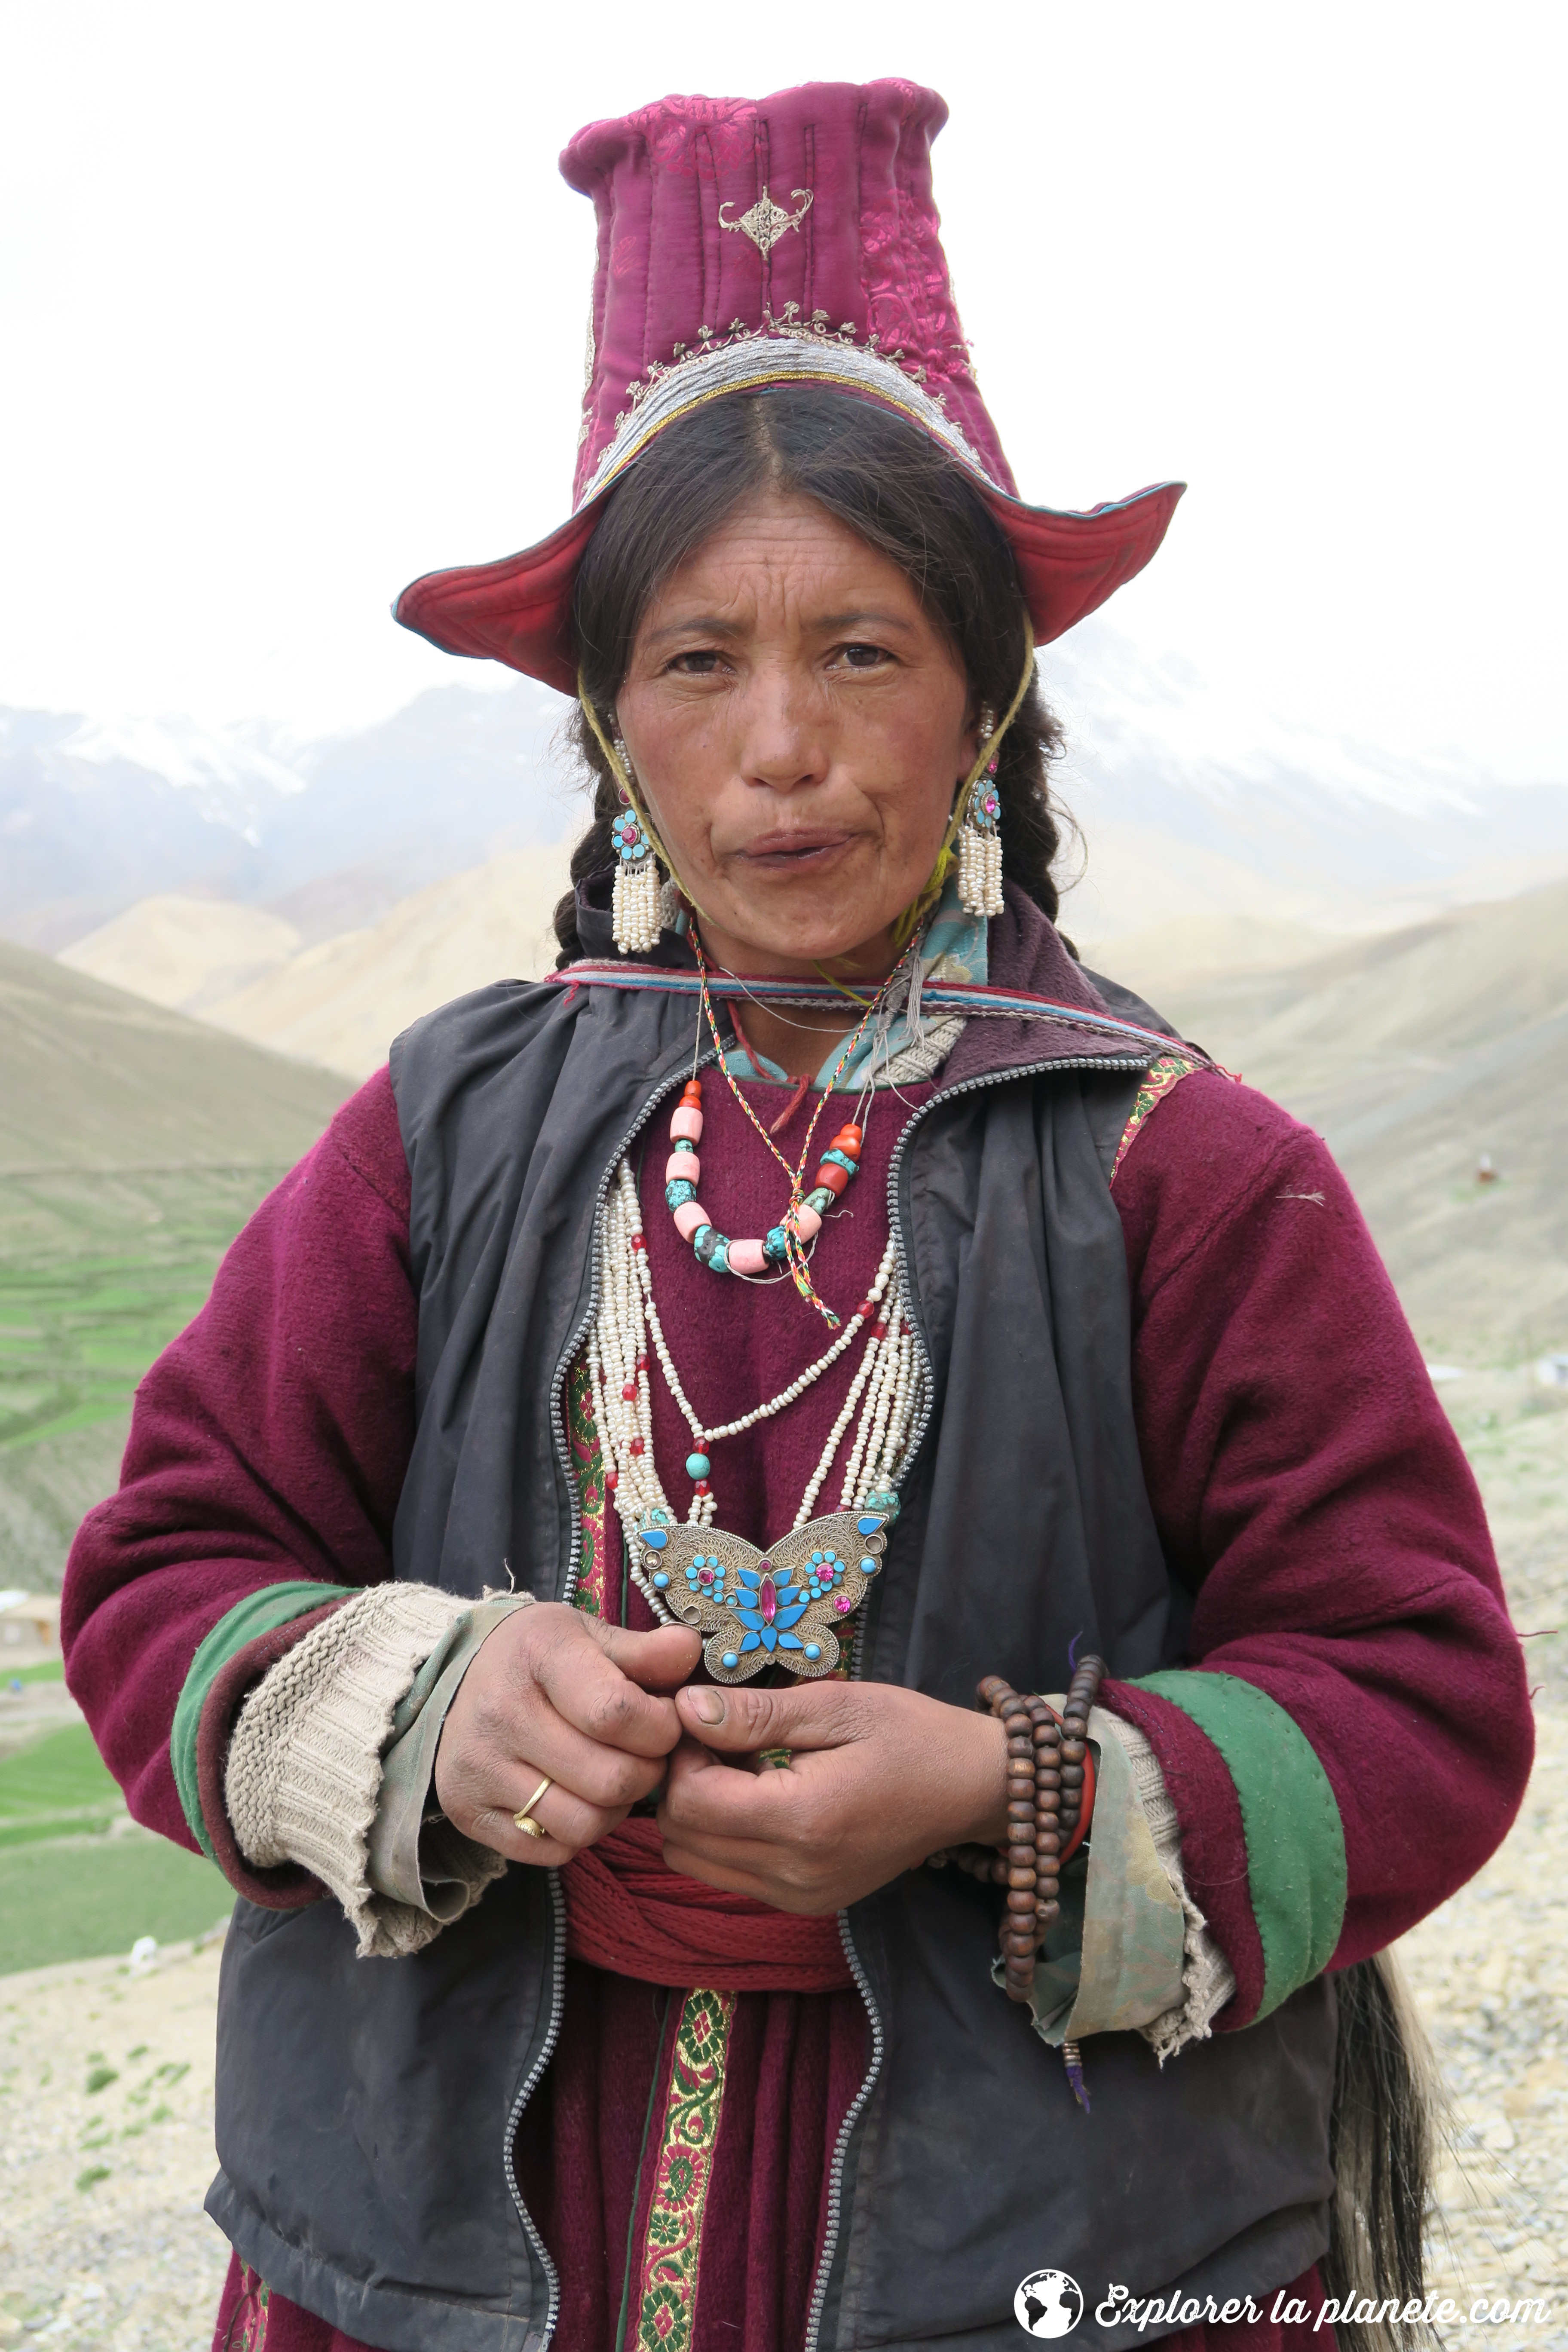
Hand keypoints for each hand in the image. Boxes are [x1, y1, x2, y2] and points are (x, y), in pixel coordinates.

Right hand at [435, 1604, 700, 1864]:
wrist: (460, 1681)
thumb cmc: (542, 1659)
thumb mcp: (592, 1635)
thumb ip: (647, 1652)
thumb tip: (691, 1653)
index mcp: (539, 1654)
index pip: (615, 1713)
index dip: (661, 1727)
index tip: (665, 1720)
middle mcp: (500, 1712)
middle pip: (610, 1779)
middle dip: (647, 1772)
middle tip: (645, 1754)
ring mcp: (478, 1768)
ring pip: (584, 1824)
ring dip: (616, 1809)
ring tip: (613, 1777)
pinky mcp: (468, 1811)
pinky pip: (551, 1851)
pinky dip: (578, 1834)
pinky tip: (577, 1797)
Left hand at [658, 1679, 1008, 1913]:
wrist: (971, 1788)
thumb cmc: (910, 1735)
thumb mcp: (835, 1706)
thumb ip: (754, 1714)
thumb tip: (684, 1709)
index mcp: (802, 1821)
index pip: (689, 1803)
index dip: (681, 1755)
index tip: (709, 1718)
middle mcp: (794, 1875)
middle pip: (682, 1839)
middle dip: (682, 1782)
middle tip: (720, 1737)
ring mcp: (799, 1898)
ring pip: (696, 1862)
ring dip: (700, 1810)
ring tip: (741, 1764)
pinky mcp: (805, 1903)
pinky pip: (730, 1874)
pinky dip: (725, 1833)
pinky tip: (761, 1792)